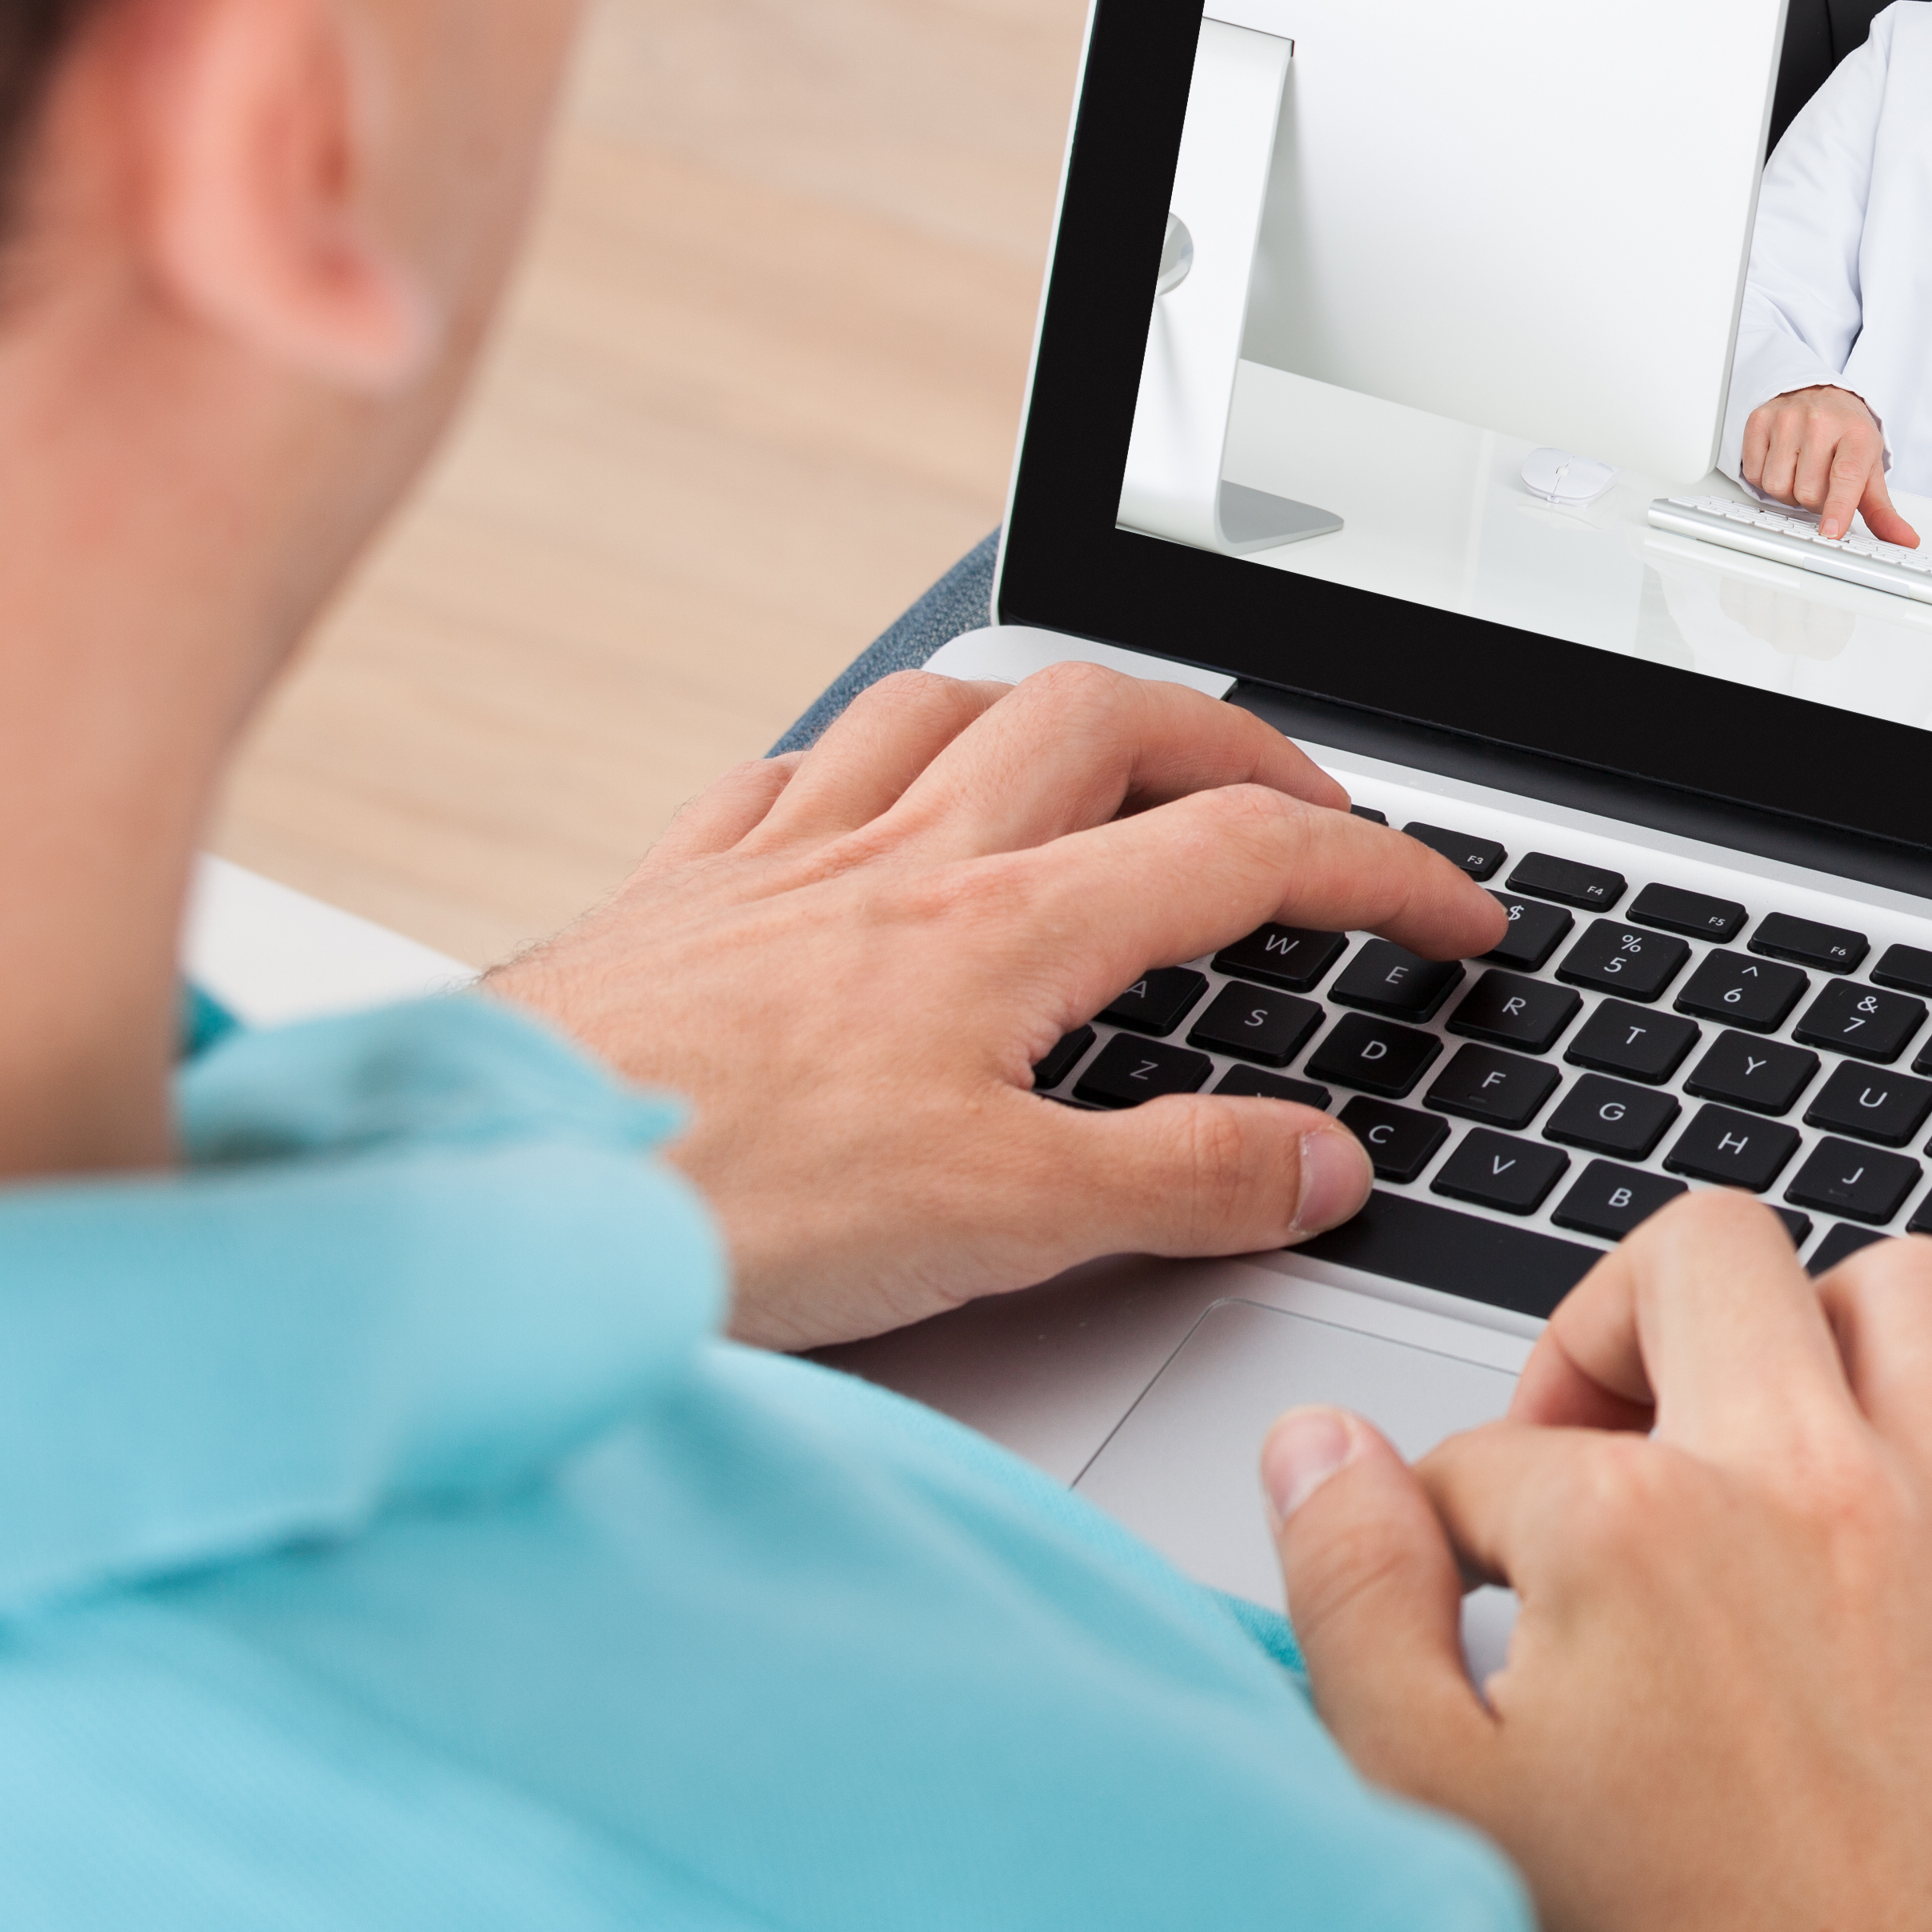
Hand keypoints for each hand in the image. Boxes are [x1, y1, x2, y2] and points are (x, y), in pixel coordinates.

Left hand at [483, 665, 1503, 1349]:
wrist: (477, 1199)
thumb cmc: (709, 1209)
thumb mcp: (998, 1225)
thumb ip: (1180, 1182)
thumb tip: (1323, 1158)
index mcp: (1001, 928)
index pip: (1241, 850)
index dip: (1379, 871)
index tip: (1455, 917)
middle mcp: (898, 855)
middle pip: (1111, 716)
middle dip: (1240, 737)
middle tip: (1305, 805)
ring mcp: (778, 856)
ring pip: (951, 706)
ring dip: (1058, 707)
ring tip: (1113, 757)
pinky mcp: (675, 888)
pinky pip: (793, 766)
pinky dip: (872, 758)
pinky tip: (872, 801)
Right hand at [1270, 1198, 1931, 1931]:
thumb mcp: (1429, 1811)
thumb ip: (1354, 1597)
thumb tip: (1319, 1451)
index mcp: (1639, 1533)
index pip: (1492, 1445)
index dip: (1447, 1521)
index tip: (1459, 1596)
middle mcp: (1806, 1492)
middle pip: (1706, 1255)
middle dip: (1621, 1321)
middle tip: (1597, 1443)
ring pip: (1914, 1296)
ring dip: (1829, 1334)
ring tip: (1768, 1432)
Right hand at [1737, 384, 1915, 547]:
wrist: (1821, 396)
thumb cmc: (1846, 436)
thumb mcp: (1869, 469)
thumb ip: (1883, 511)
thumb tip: (1905, 540)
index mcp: (1856, 433)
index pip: (1846, 476)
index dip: (1837, 507)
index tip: (1831, 531)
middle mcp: (1821, 421)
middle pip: (1808, 492)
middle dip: (1814, 501)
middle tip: (1821, 483)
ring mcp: (1787, 418)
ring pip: (1778, 485)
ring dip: (1789, 492)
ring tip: (1801, 472)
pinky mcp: (1759, 420)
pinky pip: (1754, 473)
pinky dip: (1767, 477)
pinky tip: (1782, 462)